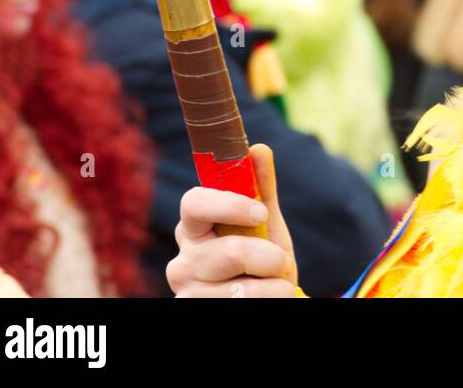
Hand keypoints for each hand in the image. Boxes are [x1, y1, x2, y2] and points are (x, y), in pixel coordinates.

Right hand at [167, 145, 297, 297]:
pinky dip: (271, 300)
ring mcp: (187, 294)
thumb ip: (261, 188)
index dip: (230, 205)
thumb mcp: (265, 225)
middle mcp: (182, 261)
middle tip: (281, 260)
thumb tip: (258, 148)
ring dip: (274, 286)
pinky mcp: (193, 314)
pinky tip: (269, 298)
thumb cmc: (260, 260)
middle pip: (229, 253)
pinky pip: (242, 308)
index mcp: (193, 227)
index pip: (194, 203)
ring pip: (240, 291)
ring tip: (278, 285)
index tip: (261, 213)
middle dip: (268, 257)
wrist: (266, 300)